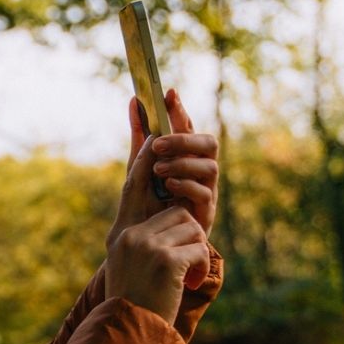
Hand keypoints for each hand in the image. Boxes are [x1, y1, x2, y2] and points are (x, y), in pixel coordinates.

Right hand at [104, 205, 210, 326]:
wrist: (127, 331)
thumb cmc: (132, 305)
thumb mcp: (127, 269)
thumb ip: (143, 248)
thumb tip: (176, 231)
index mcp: (125, 237)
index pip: (164, 214)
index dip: (180, 232)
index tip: (179, 256)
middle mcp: (136, 237)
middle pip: (181, 215)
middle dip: (193, 237)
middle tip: (190, 263)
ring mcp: (151, 247)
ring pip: (194, 230)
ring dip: (199, 253)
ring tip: (190, 277)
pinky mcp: (168, 261)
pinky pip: (201, 251)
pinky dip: (202, 269)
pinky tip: (191, 285)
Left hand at [107, 88, 218, 289]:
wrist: (147, 250)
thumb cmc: (146, 206)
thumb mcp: (138, 168)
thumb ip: (139, 138)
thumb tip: (134, 101)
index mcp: (184, 157)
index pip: (187, 127)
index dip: (180, 110)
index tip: (168, 93)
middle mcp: (199, 171)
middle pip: (208, 143)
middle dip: (184, 139)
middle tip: (158, 143)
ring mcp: (206, 191)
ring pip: (210, 166)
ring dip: (184, 162)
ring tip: (159, 169)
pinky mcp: (205, 214)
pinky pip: (206, 193)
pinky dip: (186, 184)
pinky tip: (169, 185)